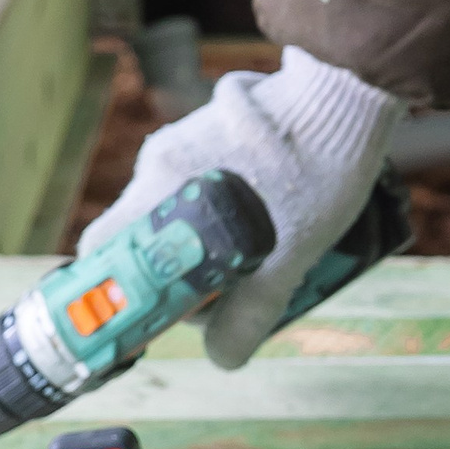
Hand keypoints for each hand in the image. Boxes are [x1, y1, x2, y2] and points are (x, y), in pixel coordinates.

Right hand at [77, 43, 401, 369]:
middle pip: (143, 232)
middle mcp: (161, 156)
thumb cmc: (314, 171)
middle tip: (221, 291)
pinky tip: (270, 213)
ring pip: (176, 205)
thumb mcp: (286, 260)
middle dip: (174, 269)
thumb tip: (222, 358)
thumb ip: (248, 315)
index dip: (116, 288)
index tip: (146, 313)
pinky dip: (222, 203)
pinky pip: (203, 177)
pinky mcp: (217, 123)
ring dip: (205, 235)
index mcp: (160, 185)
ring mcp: (187, 134)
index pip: (102, 247)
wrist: (347, 90)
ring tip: (260, 252)